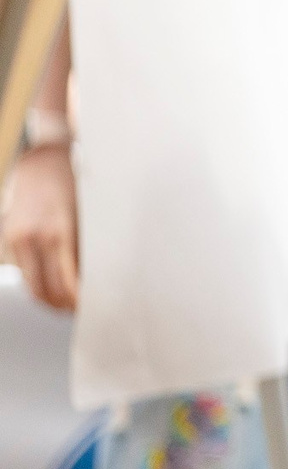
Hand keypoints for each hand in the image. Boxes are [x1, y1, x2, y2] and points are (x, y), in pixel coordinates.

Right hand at [1, 145, 79, 312]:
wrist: (43, 157)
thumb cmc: (74, 180)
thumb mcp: (88, 213)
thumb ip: (88, 246)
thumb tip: (96, 277)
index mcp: (57, 233)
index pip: (65, 284)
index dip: (78, 302)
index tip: (91, 307)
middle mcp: (33, 238)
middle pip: (45, 291)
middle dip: (64, 306)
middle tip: (81, 310)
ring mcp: (17, 239)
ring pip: (31, 285)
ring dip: (49, 299)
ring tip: (69, 303)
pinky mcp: (10, 237)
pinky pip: (24, 270)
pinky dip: (38, 282)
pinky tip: (54, 284)